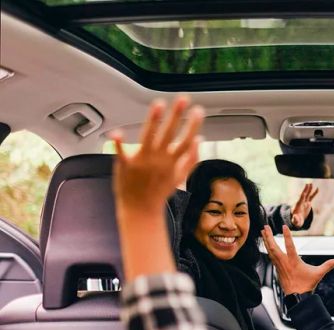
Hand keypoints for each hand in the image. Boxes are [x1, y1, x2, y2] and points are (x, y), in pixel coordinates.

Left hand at [111, 96, 203, 214]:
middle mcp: (159, 159)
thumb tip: (200, 140)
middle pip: (170, 133)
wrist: (141, 209)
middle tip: (183, 99)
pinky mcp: (126, 165)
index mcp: (172, 161)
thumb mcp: (180, 176)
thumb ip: (192, 158)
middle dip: (178, 115)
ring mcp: (142, 161)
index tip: (198, 111)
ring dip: (154, 120)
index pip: (186, 139)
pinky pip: (121, 152)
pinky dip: (119, 143)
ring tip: (159, 104)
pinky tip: (117, 132)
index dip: (193, 125)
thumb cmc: (159, 192)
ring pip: (150, 136)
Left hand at [261, 225, 333, 294]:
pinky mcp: (276, 269)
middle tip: (265, 226)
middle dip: (269, 236)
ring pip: (270, 251)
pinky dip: (267, 248)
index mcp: (294, 261)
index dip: (287, 235)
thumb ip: (329, 265)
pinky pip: (270, 256)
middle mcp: (284, 262)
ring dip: (266, 240)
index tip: (284, 226)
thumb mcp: (319, 274)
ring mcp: (279, 265)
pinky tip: (266, 244)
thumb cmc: (307, 284)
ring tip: (262, 231)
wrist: (296, 297)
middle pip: (273, 247)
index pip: (290, 245)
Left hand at [290, 183, 318, 227]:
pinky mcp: (308, 203)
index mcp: (297, 206)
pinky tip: (317, 188)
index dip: (302, 196)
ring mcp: (304, 202)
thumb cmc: (296, 221)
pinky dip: (314, 193)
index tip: (304, 192)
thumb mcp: (295, 222)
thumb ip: (295, 219)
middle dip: (305, 190)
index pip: (300, 200)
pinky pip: (311, 197)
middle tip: (307, 184)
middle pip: (303, 195)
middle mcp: (300, 202)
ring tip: (311, 183)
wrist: (297, 220)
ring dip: (309, 189)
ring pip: (307, 194)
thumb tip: (294, 217)